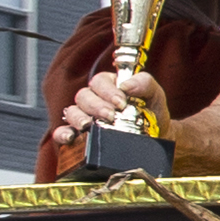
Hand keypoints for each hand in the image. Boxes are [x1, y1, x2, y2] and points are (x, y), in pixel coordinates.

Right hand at [50, 66, 164, 148]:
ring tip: (89, 125)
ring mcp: (83, 117)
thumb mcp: (154, 94)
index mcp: (108, 86)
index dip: (107, 90)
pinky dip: (62, 134)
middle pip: (83, 96)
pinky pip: (62, 133)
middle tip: (110, 116)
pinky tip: (70, 137)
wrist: (157, 138)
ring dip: (78, 118)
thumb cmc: (151, 112)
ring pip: (71, 112)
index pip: (99, 82)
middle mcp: (92, 100)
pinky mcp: (78, 136)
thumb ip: (144, 83)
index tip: (121, 102)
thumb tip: (126, 85)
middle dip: (96, 106)